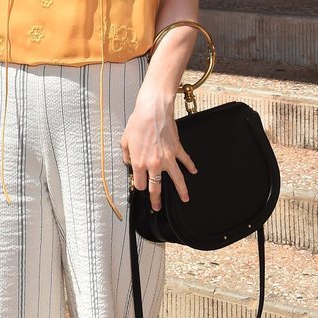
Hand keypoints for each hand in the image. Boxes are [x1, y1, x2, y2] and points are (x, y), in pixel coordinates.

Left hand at [120, 88, 196, 212]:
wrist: (153, 110)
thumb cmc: (138, 122)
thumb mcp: (125, 140)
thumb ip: (126, 154)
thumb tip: (128, 161)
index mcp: (139, 163)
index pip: (139, 183)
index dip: (139, 186)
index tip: (141, 187)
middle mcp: (154, 164)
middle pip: (156, 187)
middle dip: (156, 200)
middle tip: (157, 207)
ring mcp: (168, 158)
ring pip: (176, 179)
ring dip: (181, 190)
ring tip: (184, 198)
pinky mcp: (177, 149)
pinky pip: (185, 160)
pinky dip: (190, 166)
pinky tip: (193, 171)